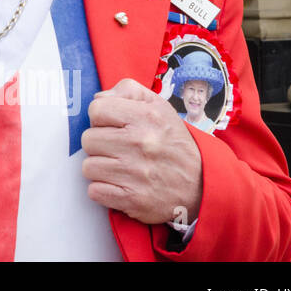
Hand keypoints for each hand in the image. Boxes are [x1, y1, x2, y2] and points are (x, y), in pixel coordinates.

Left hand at [81, 78, 202, 225]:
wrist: (202, 185)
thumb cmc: (172, 142)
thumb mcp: (158, 106)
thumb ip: (127, 91)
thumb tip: (99, 98)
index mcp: (147, 116)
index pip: (96, 109)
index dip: (100, 118)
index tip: (113, 126)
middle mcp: (141, 142)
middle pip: (88, 139)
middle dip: (99, 145)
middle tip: (118, 149)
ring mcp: (136, 172)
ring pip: (88, 167)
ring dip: (101, 169)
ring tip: (120, 167)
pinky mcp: (133, 199)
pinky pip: (95, 191)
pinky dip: (103, 190)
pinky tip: (120, 184)